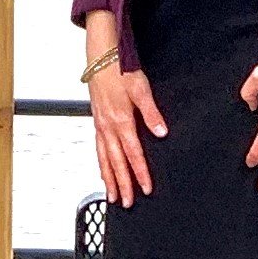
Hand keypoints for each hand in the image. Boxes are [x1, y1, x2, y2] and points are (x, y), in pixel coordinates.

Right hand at [88, 52, 166, 200]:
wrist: (100, 56)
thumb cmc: (120, 68)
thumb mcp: (141, 89)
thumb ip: (151, 113)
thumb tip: (161, 132)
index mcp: (121, 120)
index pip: (133, 154)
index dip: (140, 173)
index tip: (146, 189)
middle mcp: (108, 126)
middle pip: (116, 162)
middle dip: (122, 184)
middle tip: (126, 203)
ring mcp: (100, 124)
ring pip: (103, 158)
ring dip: (109, 178)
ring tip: (112, 195)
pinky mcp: (96, 120)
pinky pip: (97, 148)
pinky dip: (100, 162)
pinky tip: (102, 169)